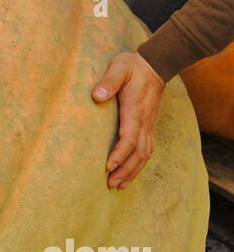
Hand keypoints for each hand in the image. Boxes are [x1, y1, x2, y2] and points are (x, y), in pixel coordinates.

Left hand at [92, 52, 164, 187]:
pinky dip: (138, 164)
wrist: (154, 65)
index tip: (108, 166)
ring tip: (119, 185)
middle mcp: (144, 122)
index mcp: (135, 111)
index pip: (129, 138)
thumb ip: (109, 80)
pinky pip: (146, 149)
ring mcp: (148, 125)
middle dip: (125, 170)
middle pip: (138, 153)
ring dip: (133, 171)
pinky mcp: (148, 126)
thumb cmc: (133, 66)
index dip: (120, 154)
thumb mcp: (119, 67)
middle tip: (111, 184)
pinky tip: (130, 173)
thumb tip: (97, 96)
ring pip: (144, 154)